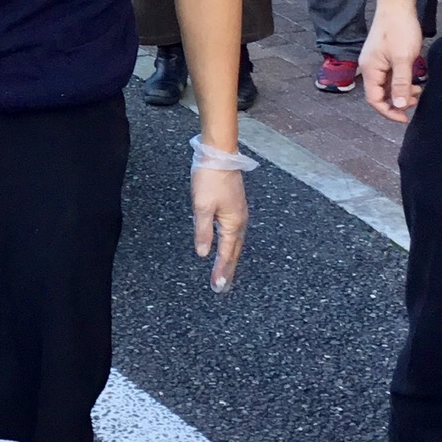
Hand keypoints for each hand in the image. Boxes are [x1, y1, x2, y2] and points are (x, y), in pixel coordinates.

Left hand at [193, 164, 248, 291]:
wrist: (218, 154)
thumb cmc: (210, 178)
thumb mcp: (202, 206)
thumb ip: (203, 231)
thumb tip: (204, 253)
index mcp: (233, 223)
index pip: (227, 254)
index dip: (221, 271)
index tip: (218, 286)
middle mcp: (240, 221)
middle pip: (235, 251)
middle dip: (228, 269)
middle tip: (222, 286)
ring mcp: (239, 213)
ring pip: (235, 242)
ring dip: (230, 258)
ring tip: (225, 272)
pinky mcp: (235, 206)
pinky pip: (234, 233)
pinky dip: (231, 245)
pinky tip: (227, 246)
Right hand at [360, 5, 424, 122]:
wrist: (397, 5)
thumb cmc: (399, 29)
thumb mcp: (403, 59)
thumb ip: (400, 83)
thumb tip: (398, 105)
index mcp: (370, 70)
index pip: (374, 100)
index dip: (389, 112)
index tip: (405, 117)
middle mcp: (369, 68)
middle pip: (379, 94)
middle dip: (397, 101)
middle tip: (415, 100)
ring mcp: (376, 62)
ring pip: (386, 86)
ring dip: (400, 92)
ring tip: (417, 90)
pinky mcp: (383, 56)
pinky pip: (390, 76)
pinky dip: (401, 82)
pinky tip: (413, 80)